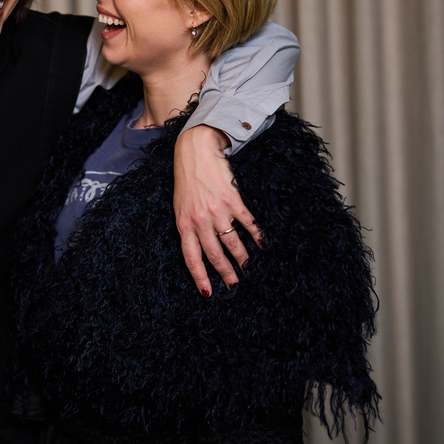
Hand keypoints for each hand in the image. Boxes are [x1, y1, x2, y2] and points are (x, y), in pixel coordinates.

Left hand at [173, 125, 261, 295]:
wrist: (195, 151)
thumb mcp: (180, 207)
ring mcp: (217, 210)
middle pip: (214, 255)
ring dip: (243, 259)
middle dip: (226, 274)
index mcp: (183, 223)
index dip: (199, 277)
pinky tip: (262, 244)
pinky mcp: (232, 199)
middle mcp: (199, 220)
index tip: (208, 293)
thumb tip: (201, 250)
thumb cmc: (187, 181)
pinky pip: (247, 223)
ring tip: (249, 270)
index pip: (191, 258)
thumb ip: (189, 227)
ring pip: (232, 243)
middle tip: (235, 286)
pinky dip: (256, 235)